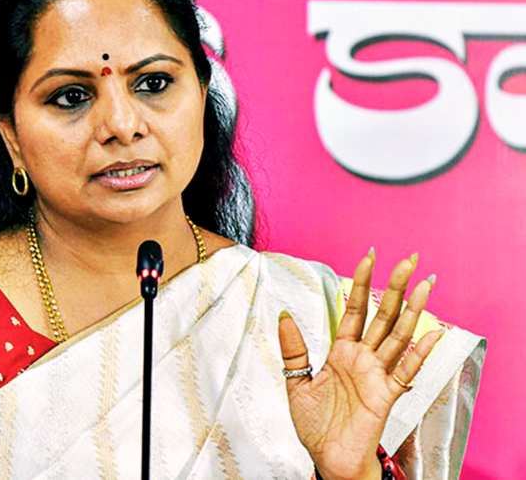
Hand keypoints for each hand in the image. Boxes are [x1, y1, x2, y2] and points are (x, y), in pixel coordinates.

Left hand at [278, 250, 442, 479]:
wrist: (327, 458)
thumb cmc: (315, 424)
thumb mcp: (296, 382)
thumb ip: (294, 350)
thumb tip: (283, 315)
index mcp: (341, 351)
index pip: (354, 309)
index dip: (361, 283)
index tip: (368, 257)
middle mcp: (363, 358)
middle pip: (382, 315)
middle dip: (394, 287)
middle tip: (408, 259)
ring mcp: (377, 375)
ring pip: (398, 336)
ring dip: (412, 310)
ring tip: (424, 284)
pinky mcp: (386, 395)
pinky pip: (405, 371)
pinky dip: (419, 354)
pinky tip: (432, 334)